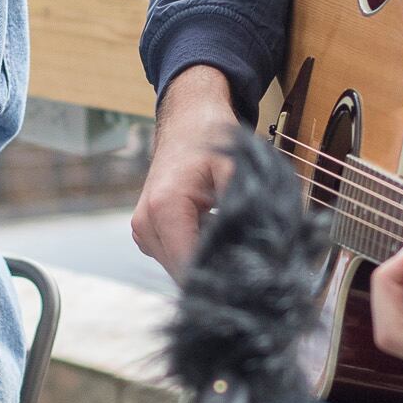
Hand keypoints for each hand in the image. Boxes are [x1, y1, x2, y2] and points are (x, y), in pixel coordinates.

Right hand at [132, 67, 242, 275]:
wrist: (187, 121)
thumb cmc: (210, 138)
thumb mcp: (235, 167)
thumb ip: (244, 206)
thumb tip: (260, 245)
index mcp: (163, 209)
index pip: (188, 268)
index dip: (220, 278)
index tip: (249, 281)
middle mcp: (145, 224)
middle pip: (183, 273)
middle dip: (215, 271)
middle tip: (249, 261)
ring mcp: (142, 231)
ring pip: (179, 268)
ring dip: (207, 261)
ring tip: (231, 238)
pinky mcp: (147, 234)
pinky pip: (175, 257)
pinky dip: (197, 251)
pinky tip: (214, 231)